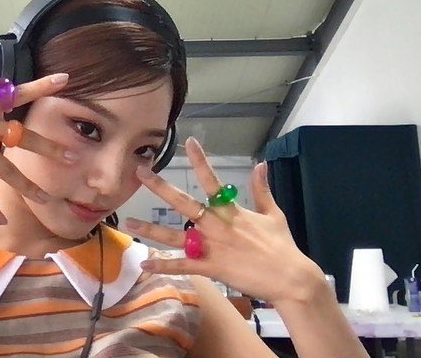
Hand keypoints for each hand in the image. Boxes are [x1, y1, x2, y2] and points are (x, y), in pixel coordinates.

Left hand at [126, 137, 322, 304]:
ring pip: (174, 236)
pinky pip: (182, 265)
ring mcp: (211, 247)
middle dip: (159, 186)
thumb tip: (261, 164)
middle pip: (183, 202)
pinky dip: (163, 266)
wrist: (291, 278)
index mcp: (231, 210)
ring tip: (129, 224)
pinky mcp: (211, 268)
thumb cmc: (281, 245)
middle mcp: (216, 224)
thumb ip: (262, 189)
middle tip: (140, 172)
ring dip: (150, 230)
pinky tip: (145, 263)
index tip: (189, 141)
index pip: (212, 179)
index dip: (200, 160)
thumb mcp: (273, 213)